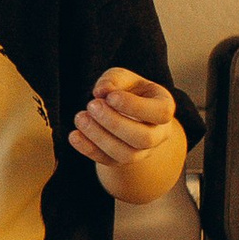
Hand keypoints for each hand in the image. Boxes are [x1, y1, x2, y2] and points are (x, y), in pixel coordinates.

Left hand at [70, 66, 186, 200]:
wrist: (124, 112)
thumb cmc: (127, 90)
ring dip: (100, 137)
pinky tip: (74, 135)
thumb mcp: (122, 78)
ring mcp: (141, 152)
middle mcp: (158, 134)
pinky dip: (89, 149)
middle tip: (91, 105)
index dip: (135, 107)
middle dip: (115, 123)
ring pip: (126, 154)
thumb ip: (113, 80)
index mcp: (164, 108)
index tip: (110, 97)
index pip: (161, 113)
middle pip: (143, 138)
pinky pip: (107, 162)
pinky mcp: (120, 161)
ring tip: (80, 118)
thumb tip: (101, 91)